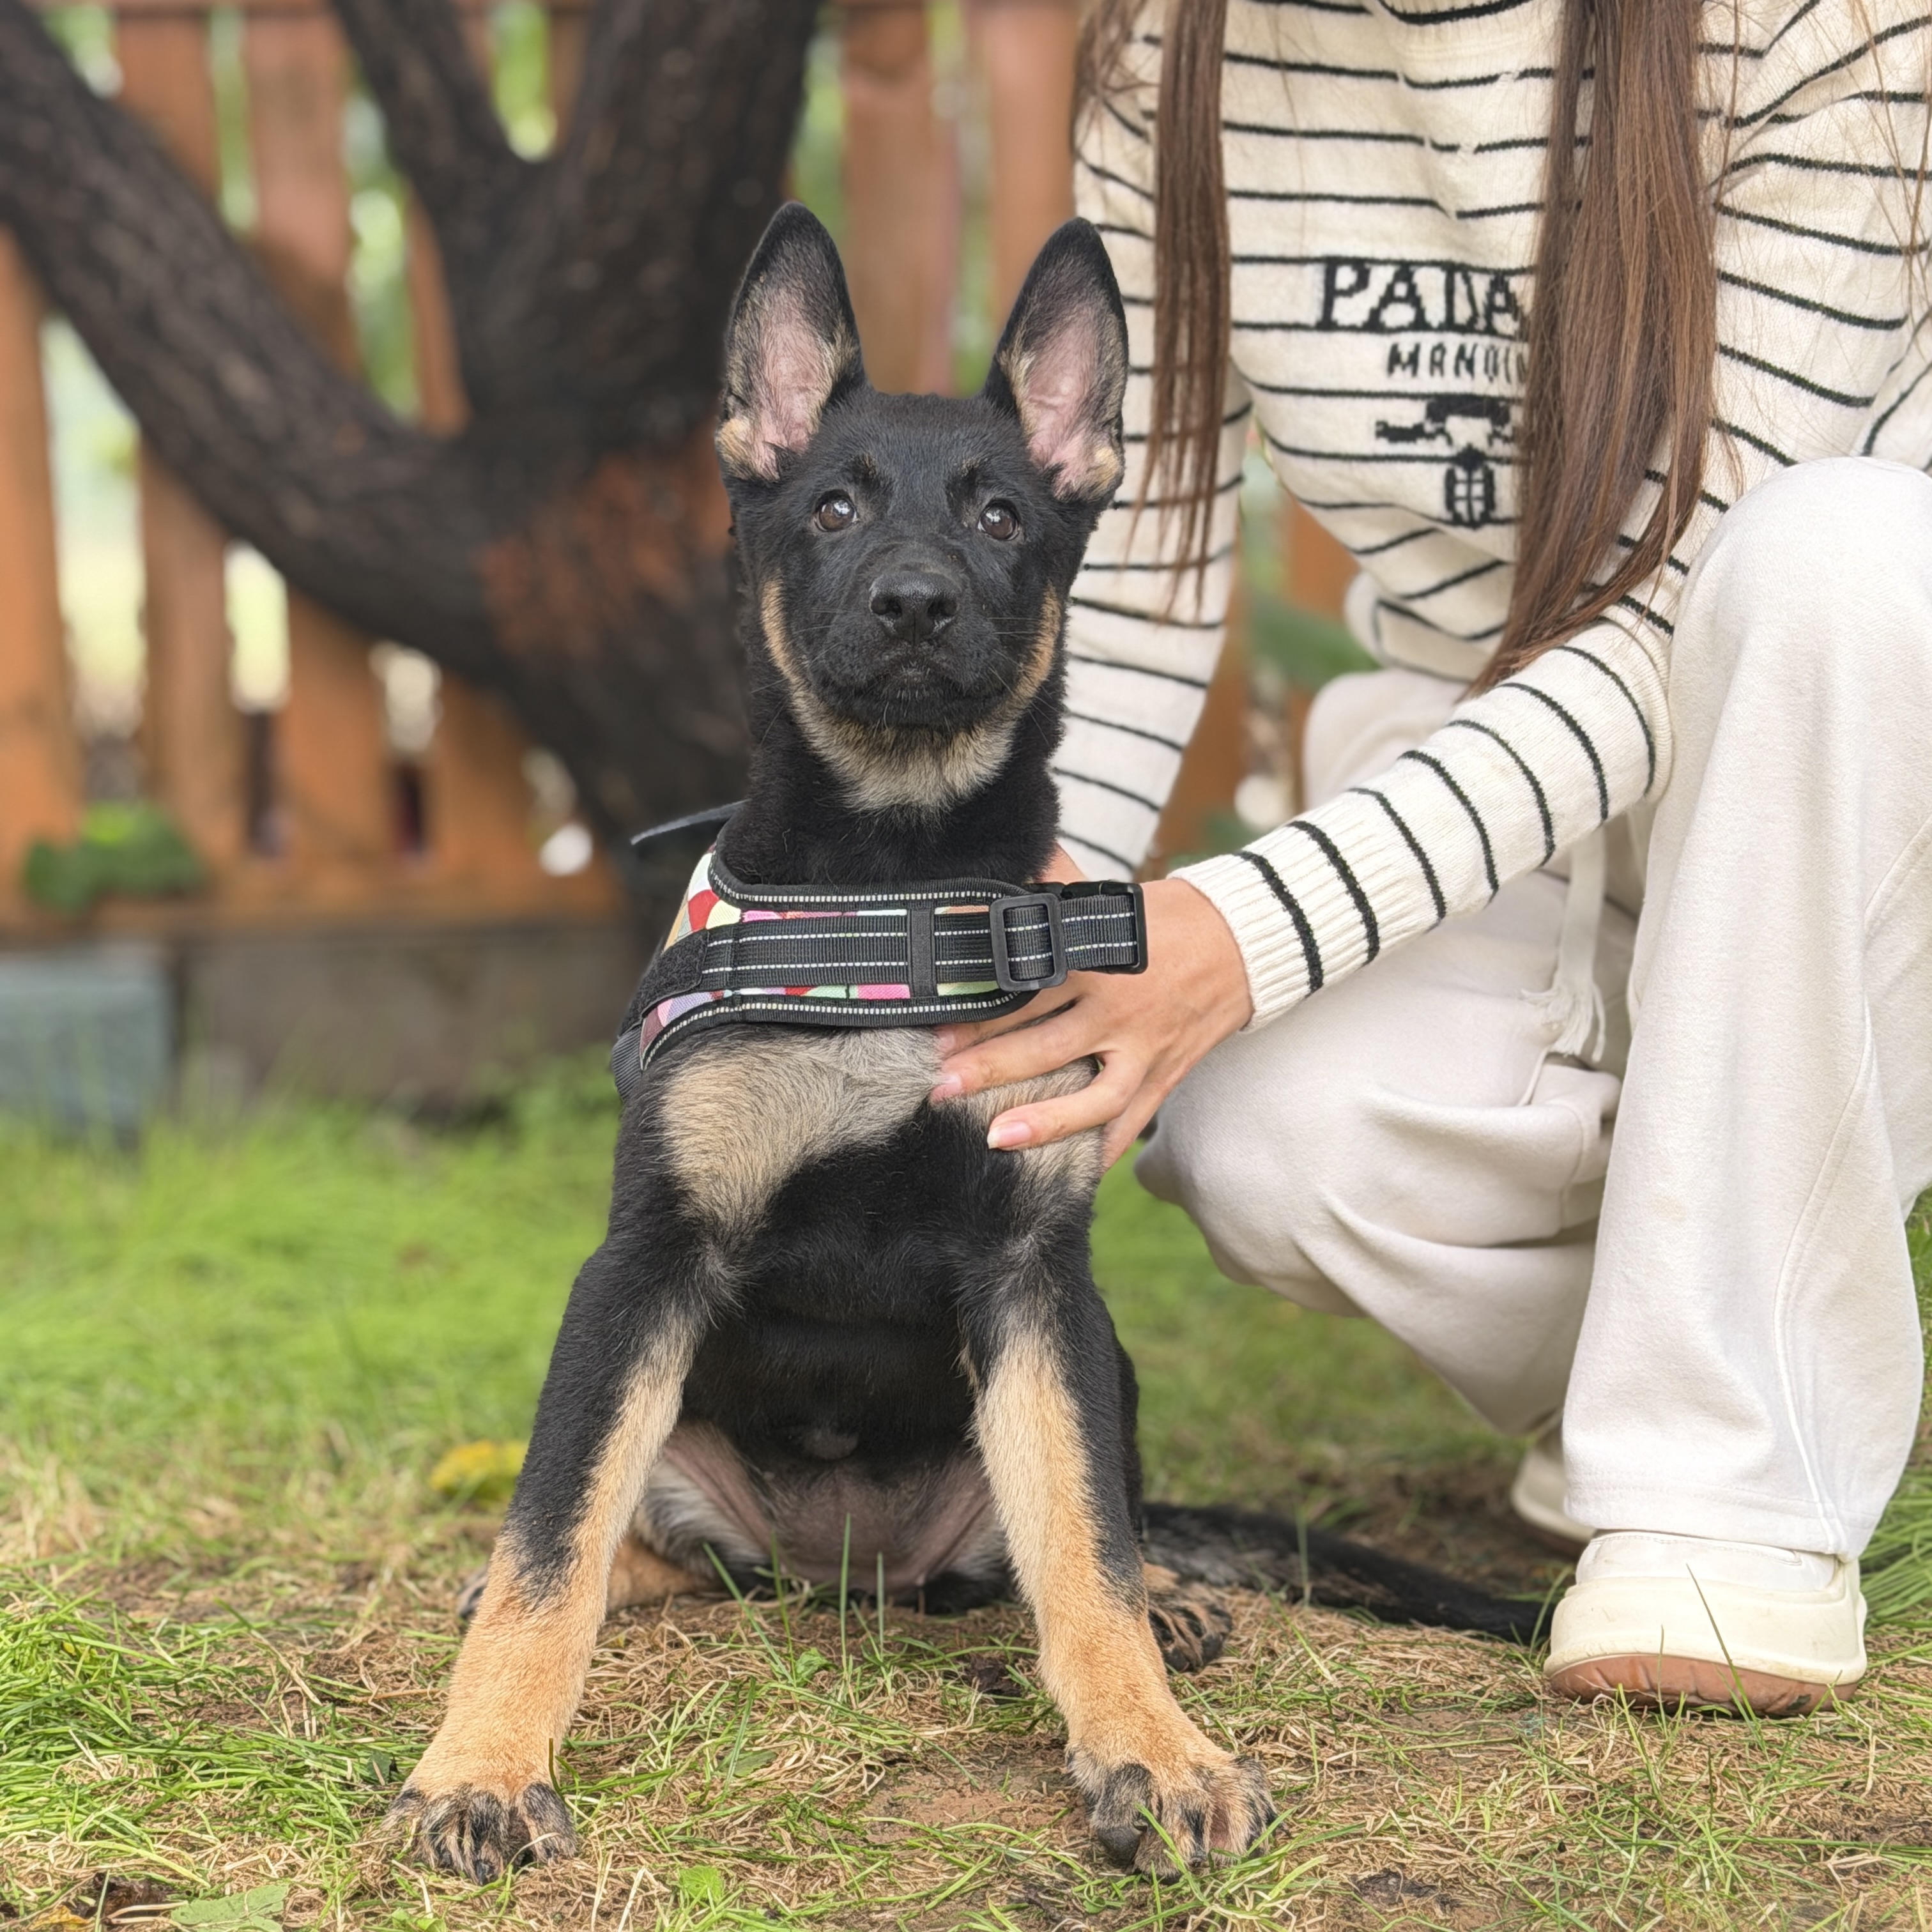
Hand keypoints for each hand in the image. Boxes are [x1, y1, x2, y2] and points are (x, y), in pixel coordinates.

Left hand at [930, 857, 1253, 1166]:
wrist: (1243, 941)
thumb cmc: (1163, 919)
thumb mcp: (1106, 900)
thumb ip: (1051, 886)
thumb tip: (1002, 864)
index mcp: (1098, 957)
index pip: (1028, 986)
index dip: (980, 1008)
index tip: (935, 1026)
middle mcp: (1120, 1008)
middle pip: (1047, 1043)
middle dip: (989, 1066)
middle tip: (939, 1084)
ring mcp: (1146, 1047)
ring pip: (1091, 1095)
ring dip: (1044, 1120)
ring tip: (994, 1137)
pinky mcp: (1166, 1074)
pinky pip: (1131, 1121)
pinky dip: (1102, 1150)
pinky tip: (1066, 1170)